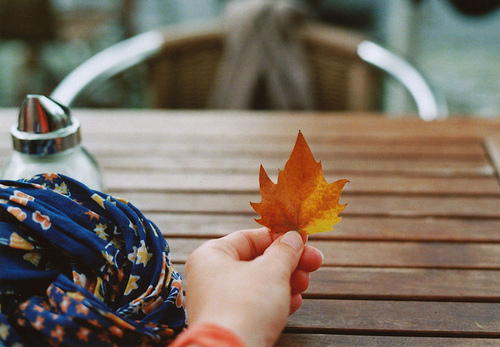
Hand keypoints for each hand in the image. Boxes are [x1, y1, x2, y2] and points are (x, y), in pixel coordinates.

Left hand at [184, 227, 322, 346]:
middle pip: (257, 260)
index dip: (279, 236)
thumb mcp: (272, 270)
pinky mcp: (230, 322)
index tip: (303, 238)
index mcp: (212, 255)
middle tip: (314, 262)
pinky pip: (256, 304)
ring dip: (286, 281)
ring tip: (304, 284)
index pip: (250, 237)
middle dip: (288, 262)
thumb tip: (293, 237)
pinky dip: (276, 301)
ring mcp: (219, 301)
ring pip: (259, 284)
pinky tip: (294, 302)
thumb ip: (285, 250)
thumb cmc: (245, 305)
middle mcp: (211, 276)